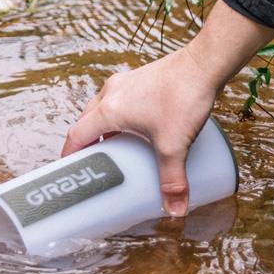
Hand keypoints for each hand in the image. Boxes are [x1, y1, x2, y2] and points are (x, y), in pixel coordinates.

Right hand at [61, 0, 273, 215]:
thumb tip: (174, 209)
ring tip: (116, 148)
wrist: (203, 64)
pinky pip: (119, 100)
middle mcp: (112, 92)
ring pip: (103, 108)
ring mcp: (126, 82)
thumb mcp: (174, 144)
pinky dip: (120, 116)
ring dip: (104, 128)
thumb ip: (172, 179)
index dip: (70, 155)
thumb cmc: (183, 95)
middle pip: (87, 120)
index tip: (69, 170)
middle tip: (94, 163)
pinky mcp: (140, 78)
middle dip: (87, 143)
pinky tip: (138, 128)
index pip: (77, 135)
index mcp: (109, 109)